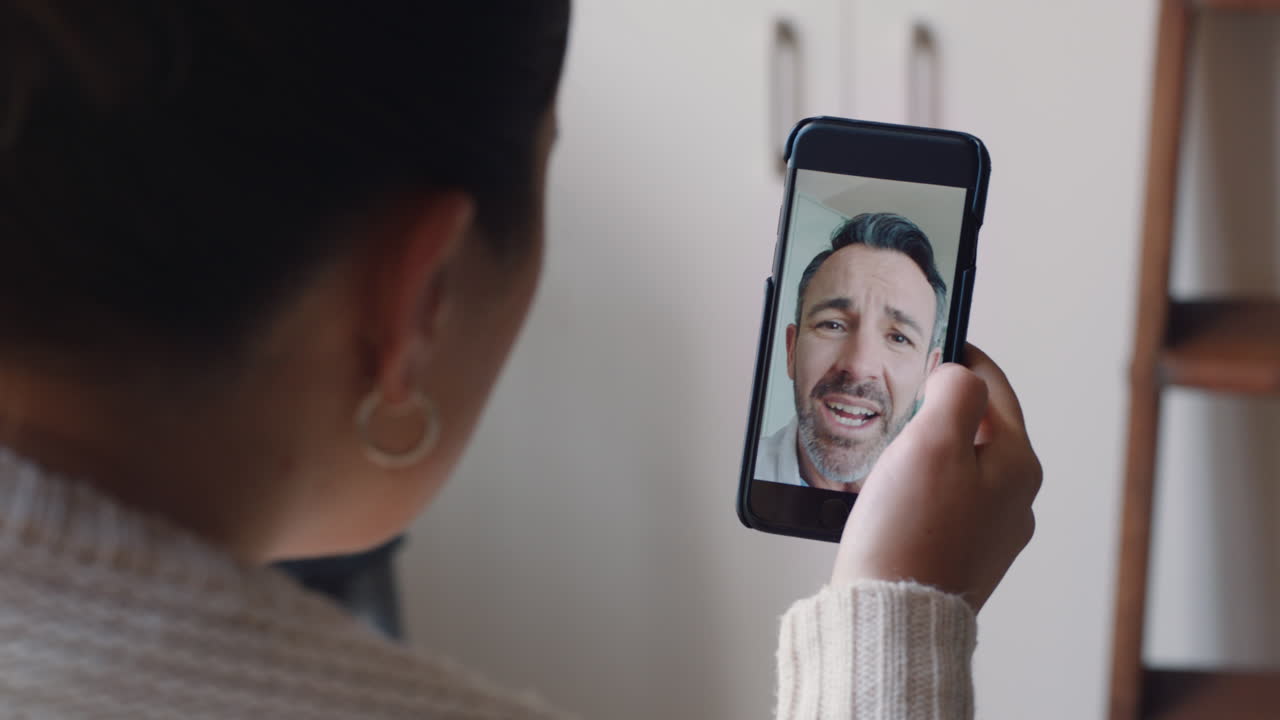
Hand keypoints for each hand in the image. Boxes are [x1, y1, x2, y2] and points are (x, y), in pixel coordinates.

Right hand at [830, 344, 1041, 611]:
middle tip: (902, 395)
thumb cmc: (909, 532)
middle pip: (978, 429)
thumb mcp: (934, 440)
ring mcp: (989, 536)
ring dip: (927, 450)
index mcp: (1018, 466)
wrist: (890, 618)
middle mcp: (1014, 502)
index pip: (994, 389)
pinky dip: (918, 489)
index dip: (962, 358)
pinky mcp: (959, 560)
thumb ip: (955, 391)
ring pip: (959, 468)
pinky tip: (889, 496)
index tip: (936, 341)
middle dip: (942, 407)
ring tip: (890, 446)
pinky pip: (941, 505)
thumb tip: (958, 375)